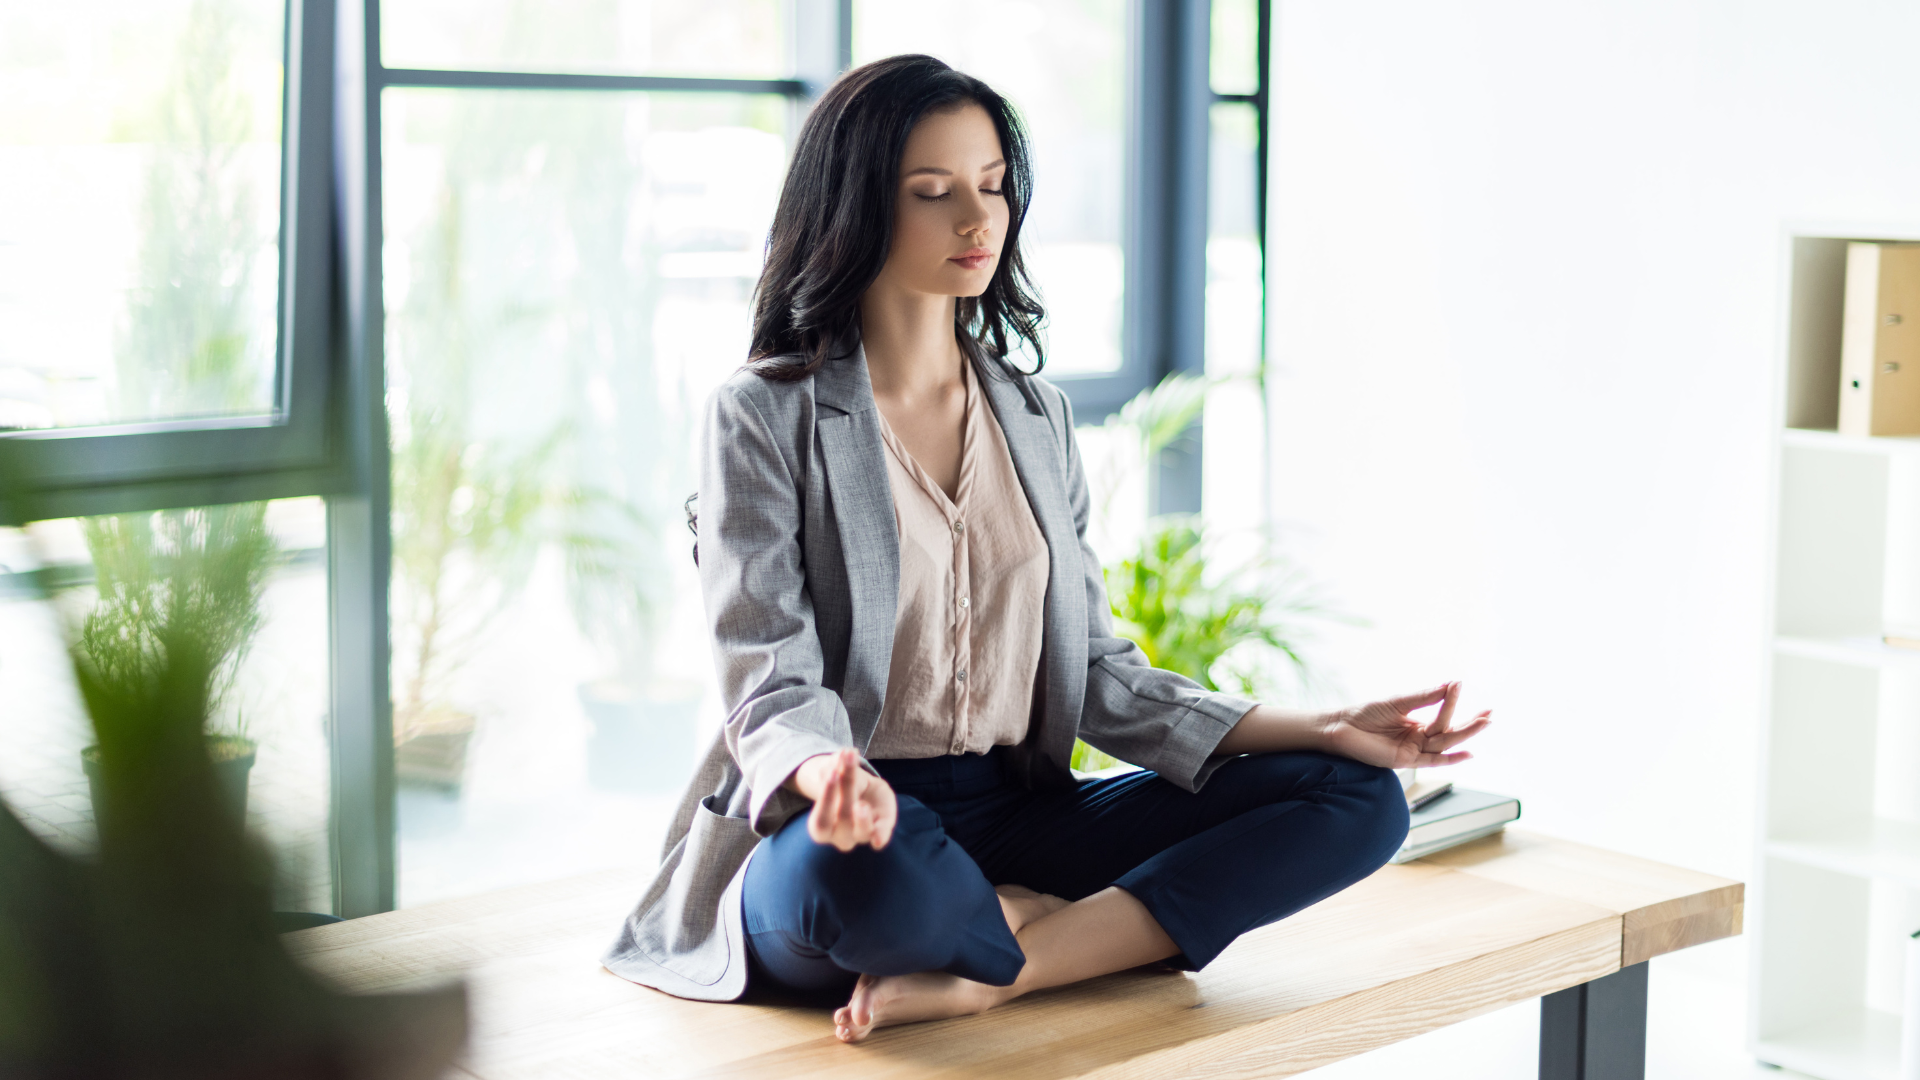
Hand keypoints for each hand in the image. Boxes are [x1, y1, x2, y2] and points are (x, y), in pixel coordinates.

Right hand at [789, 748, 897, 851]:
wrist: (862, 791)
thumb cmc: (841, 783)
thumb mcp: (836, 771)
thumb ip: (835, 764)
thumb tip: (842, 754)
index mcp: (820, 828)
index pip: (820, 821)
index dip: (826, 796)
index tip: (831, 772)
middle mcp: (840, 836)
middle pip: (843, 818)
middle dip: (846, 791)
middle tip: (845, 771)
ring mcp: (861, 836)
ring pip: (861, 830)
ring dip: (862, 818)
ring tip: (861, 803)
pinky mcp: (881, 829)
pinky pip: (880, 838)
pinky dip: (880, 837)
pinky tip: (877, 840)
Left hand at [1320, 682, 1489, 769]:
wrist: (1341, 727)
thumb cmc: (1365, 714)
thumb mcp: (1398, 702)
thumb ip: (1424, 697)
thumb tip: (1449, 684)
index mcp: (1417, 724)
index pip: (1442, 716)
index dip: (1451, 702)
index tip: (1461, 684)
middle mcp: (1418, 739)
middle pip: (1450, 733)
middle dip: (1470, 724)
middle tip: (1489, 714)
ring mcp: (1413, 751)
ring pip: (1444, 744)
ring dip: (1464, 735)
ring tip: (1483, 722)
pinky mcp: (1405, 761)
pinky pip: (1432, 762)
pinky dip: (1450, 759)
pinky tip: (1467, 753)